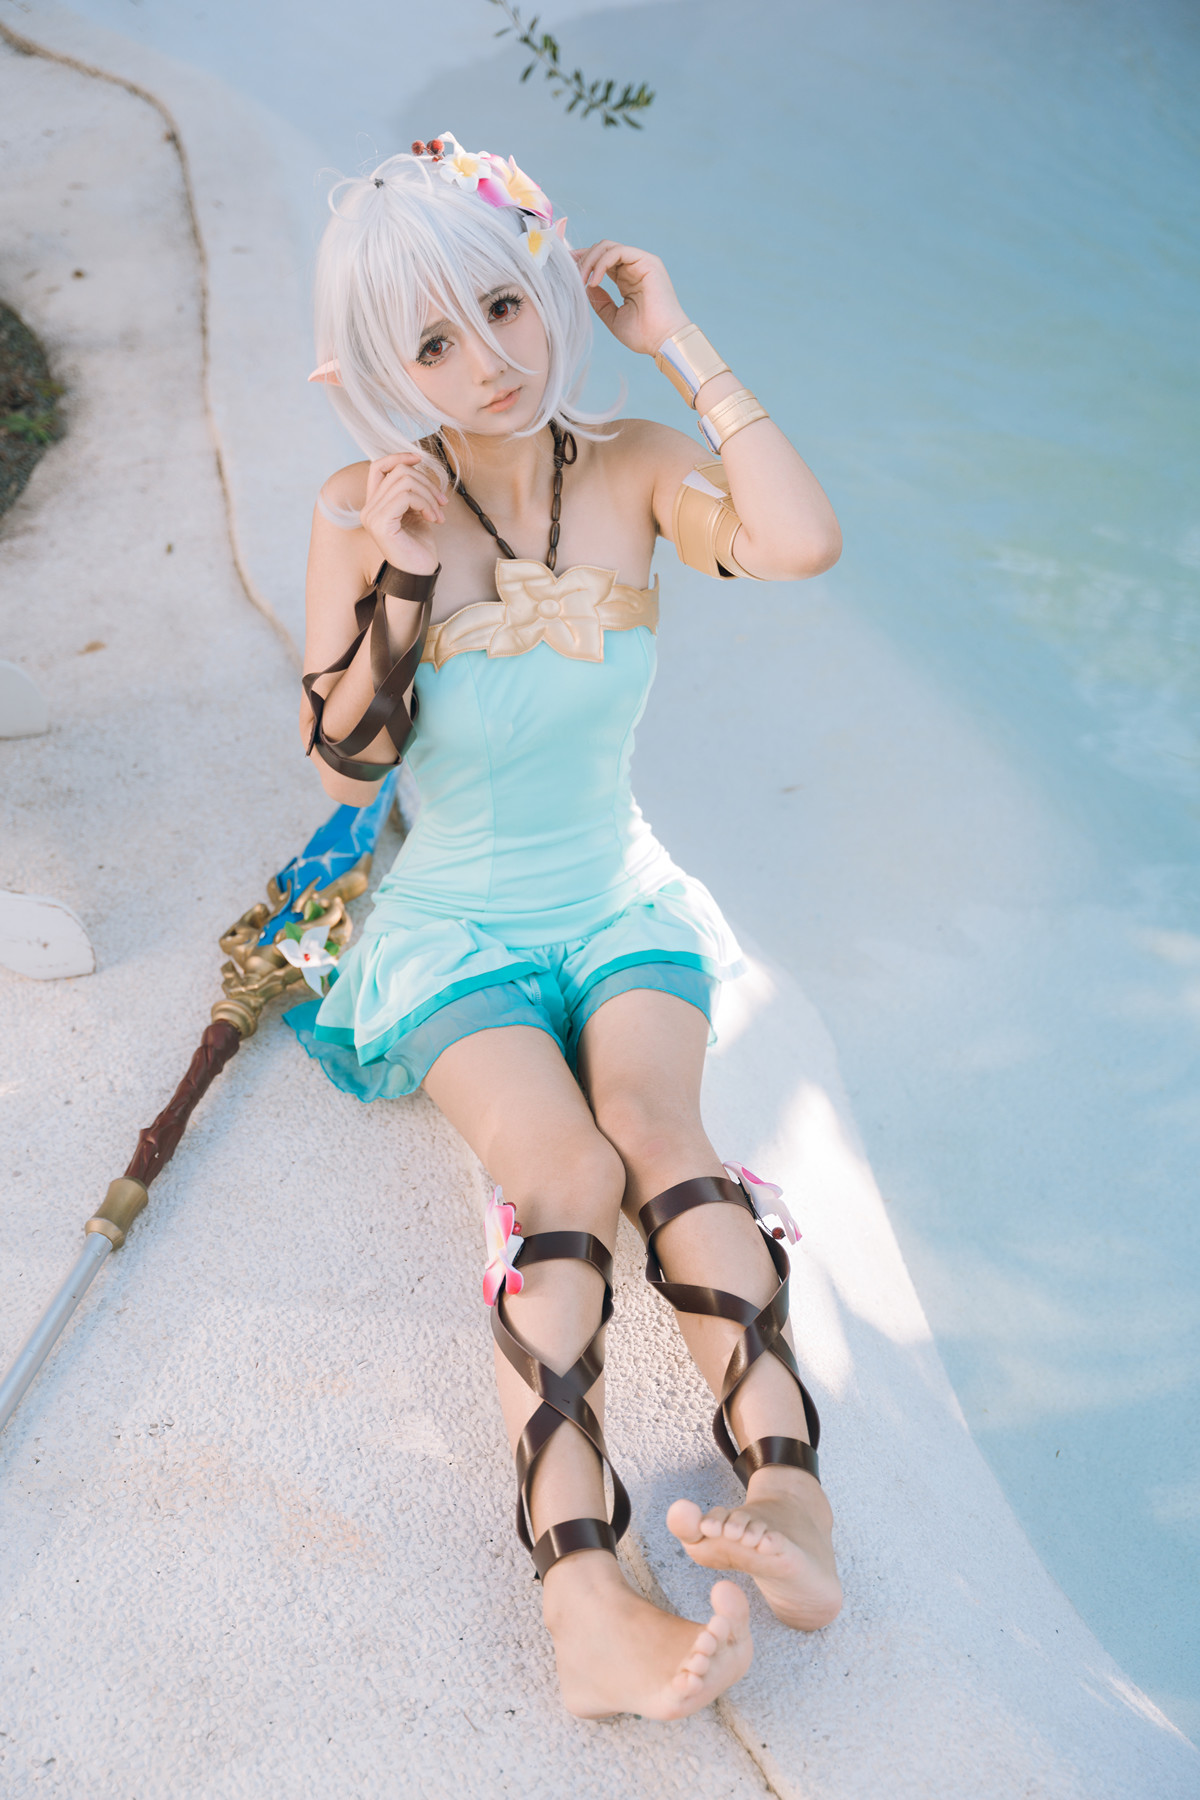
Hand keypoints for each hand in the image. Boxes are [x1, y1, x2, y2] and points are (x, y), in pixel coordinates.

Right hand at [359, 452, 444, 574]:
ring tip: (438, 514)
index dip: (399, 457)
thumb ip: (411, 491)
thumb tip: (416, 465)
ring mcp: (372, 515)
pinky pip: (406, 496)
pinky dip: (425, 503)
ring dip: (428, 495)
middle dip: (426, 483)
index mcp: (374, 504)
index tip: (420, 458)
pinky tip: (433, 519)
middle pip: (398, 472)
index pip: (378, 467)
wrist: (419, 574)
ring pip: (405, 482)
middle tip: (441, 502)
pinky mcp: (381, 523)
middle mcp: (368, 508)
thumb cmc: (418, 547)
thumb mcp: (415, 512)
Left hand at [572, 241, 689, 356]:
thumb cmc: (643, 334)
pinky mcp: (647, 261)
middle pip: (602, 249)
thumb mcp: (613, 316)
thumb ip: (600, 300)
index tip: (565, 268)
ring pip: (607, 247)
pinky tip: (594, 281)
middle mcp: (635, 267)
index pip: (602, 260)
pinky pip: (617, 251)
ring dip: (589, 261)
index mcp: (628, 279)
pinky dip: (602, 263)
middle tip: (571, 277)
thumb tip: (585, 287)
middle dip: (582, 260)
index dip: (583, 261)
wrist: (663, 341)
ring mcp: (642, 262)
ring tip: (581, 280)